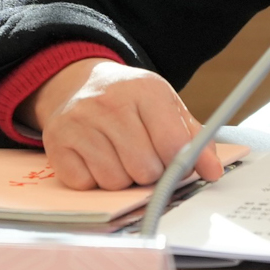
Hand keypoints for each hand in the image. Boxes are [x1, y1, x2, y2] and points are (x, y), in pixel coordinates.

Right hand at [19, 58, 225, 190]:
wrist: (79, 84)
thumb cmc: (131, 102)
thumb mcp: (167, 107)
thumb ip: (195, 138)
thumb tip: (213, 171)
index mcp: (145, 90)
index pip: (173, 145)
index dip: (180, 165)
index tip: (177, 165)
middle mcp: (109, 103)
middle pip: (144, 169)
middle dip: (150, 173)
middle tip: (145, 159)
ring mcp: (79, 122)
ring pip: (115, 181)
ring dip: (122, 179)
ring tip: (120, 158)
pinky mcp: (56, 143)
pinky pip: (86, 184)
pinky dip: (94, 181)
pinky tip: (96, 160)